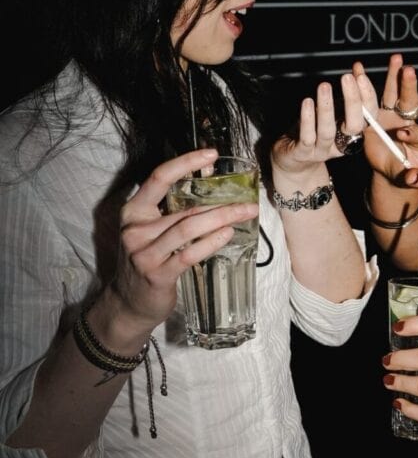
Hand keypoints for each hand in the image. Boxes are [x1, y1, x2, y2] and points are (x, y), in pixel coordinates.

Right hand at [111, 149, 258, 329]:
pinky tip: (227, 235)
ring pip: (188, 228)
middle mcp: (135, 229)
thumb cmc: (148, 260)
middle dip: (221, 204)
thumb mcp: (152, 231)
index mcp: (134, 211)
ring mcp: (144, 253)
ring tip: (245, 214)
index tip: (211, 154)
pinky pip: (189, 254)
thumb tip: (210, 183)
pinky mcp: (157, 274)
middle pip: (184, 208)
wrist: (128, 303)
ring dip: (222, 219)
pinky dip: (211, 243)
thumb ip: (173, 210)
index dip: (185, 163)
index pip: (158, 178)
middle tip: (249, 202)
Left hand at [272, 73, 367, 176]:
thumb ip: (348, 92)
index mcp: (353, 134)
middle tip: (348, 78)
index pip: (368, 117)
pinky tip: (308, 102)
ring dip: (327, 108)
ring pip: (327, 132)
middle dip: (353, 101)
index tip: (360, 76)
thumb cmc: (316, 131)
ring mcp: (321, 150)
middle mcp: (340, 144)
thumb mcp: (334, 112)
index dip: (367, 97)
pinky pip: (307, 137)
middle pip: (354, 126)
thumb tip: (357, 68)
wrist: (294, 162)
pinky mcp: (302, 153)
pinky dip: (307, 119)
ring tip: (325, 86)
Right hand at [352, 54, 417, 186]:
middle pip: (409, 102)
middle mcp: (405, 121)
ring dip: (394, 75)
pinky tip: (359, 67)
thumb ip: (414, 178)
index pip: (415, 131)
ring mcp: (390, 115)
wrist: (392, 168)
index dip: (410, 132)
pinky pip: (372, 96)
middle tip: (408, 71)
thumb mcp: (408, 179)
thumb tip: (416, 179)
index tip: (402, 135)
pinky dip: (366, 82)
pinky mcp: (375, 114)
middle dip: (409, 87)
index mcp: (416, 137)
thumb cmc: (403, 172)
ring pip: (394, 93)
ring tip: (396, 58)